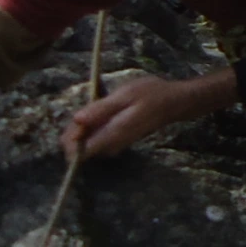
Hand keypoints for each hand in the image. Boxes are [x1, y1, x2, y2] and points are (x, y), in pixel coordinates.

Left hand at [64, 69, 237, 160]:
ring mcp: (114, 145)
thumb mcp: (126, 94)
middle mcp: (110, 146)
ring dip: (84, 128)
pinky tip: (104, 113)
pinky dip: (93, 128)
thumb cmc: (152, 94)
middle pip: (78, 149)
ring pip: (86, 144)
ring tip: (99, 107)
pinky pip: (95, 140)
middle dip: (76, 130)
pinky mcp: (116, 142)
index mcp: (111, 136)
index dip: (70, 136)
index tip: (80, 117)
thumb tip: (76, 120)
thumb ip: (101, 109)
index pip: (77, 152)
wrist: (175, 103)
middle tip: (91, 107)